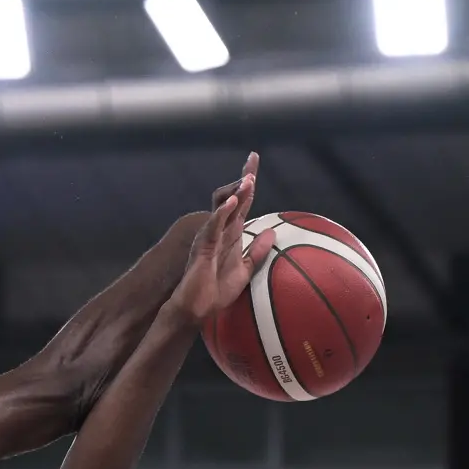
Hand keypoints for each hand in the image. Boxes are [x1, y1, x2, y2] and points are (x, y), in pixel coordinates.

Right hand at [167, 151, 274, 324]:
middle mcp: (220, 230)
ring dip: (236, 193)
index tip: (255, 162)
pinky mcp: (203, 248)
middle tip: (253, 159)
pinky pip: (213, 227)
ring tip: (249, 180)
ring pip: (224, 209)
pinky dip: (222, 214)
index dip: (249, 184)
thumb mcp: (245, 270)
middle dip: (243, 178)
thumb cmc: (216, 291)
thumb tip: (271, 233)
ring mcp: (210, 237)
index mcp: (231, 233)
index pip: (243, 203)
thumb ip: (257, 251)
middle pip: (233, 198)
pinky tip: (233, 203)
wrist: (196, 309)